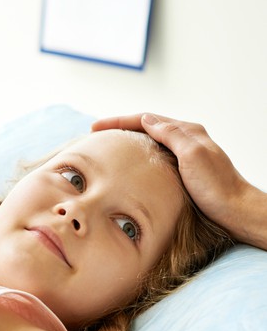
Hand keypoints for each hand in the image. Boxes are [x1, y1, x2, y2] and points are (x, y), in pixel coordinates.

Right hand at [92, 113, 260, 243]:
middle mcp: (186, 140)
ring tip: (108, 146)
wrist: (235, 210)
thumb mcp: (192, 155)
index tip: (96, 127)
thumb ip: (171, 134)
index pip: (146, 119)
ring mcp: (185, 154)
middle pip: (147, 126)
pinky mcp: (183, 169)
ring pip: (151, 140)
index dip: (118, 121)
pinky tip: (130, 164)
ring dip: (128, 139)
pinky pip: (155, 155)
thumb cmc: (216, 186)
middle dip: (120, 127)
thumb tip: (147, 119)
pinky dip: (138, 154)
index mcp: (188, 132)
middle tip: (97, 134)